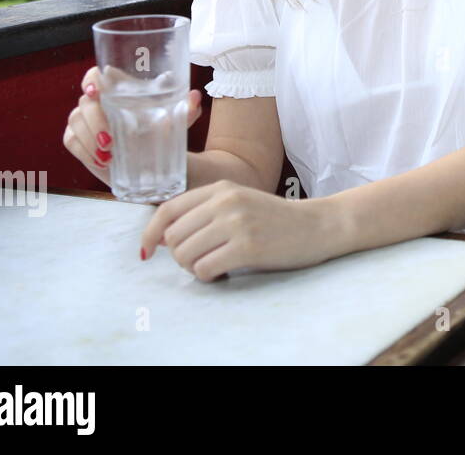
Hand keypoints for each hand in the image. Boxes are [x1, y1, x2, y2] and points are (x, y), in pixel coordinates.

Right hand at [64, 65, 203, 184]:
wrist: (154, 162)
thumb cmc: (162, 131)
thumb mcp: (177, 122)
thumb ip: (186, 109)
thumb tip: (194, 96)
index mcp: (118, 90)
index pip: (96, 75)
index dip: (91, 80)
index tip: (96, 92)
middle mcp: (98, 103)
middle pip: (84, 102)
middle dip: (94, 121)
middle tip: (110, 139)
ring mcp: (85, 121)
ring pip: (75, 121)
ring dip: (89, 138)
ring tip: (109, 153)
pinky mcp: (79, 141)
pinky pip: (71, 141)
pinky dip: (85, 151)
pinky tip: (101, 161)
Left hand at [140, 180, 344, 280]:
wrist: (318, 225)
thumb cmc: (276, 219)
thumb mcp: (239, 202)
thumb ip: (204, 212)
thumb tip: (160, 237)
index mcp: (221, 188)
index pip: (168, 210)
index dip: (150, 233)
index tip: (146, 251)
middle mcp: (226, 202)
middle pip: (173, 237)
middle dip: (179, 255)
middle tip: (200, 260)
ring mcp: (237, 224)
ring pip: (185, 255)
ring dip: (193, 268)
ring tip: (213, 265)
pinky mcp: (248, 247)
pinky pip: (205, 269)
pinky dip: (209, 276)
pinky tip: (225, 272)